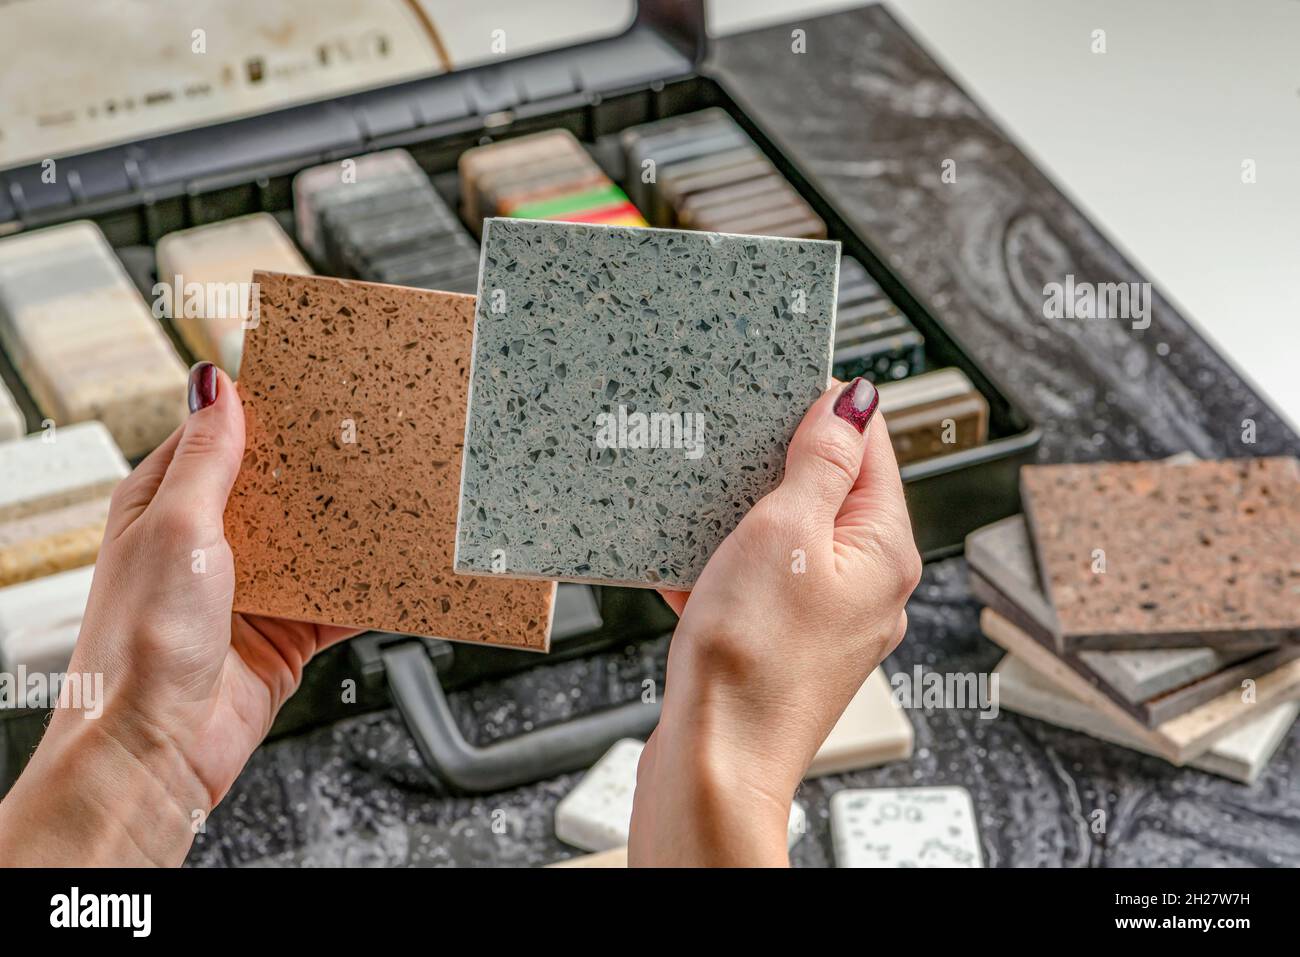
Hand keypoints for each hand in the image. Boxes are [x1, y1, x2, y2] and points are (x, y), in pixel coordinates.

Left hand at [0, 362, 356, 865]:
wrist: (158, 748)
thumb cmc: (141, 643)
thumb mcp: (177, 527)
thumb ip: (207, 458)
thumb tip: (214, 382)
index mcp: (164, 504)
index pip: (219, 436)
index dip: (263, 410)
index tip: (314, 384)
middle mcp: (206, 543)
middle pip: (277, 487)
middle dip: (320, 467)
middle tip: (374, 435)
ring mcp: (250, 587)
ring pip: (315, 540)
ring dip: (350, 527)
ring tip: (396, 494)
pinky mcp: (285, 630)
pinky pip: (339, 597)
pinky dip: (368, 586)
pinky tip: (398, 567)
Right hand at [629, 378, 919, 865]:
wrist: (714, 763)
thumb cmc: (753, 660)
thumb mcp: (784, 532)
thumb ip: (821, 462)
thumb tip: (857, 402)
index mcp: (885, 551)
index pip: (872, 449)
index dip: (827, 412)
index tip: (780, 390)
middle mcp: (868, 585)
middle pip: (828, 492)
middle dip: (774, 468)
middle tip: (729, 452)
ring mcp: (826, 618)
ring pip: (786, 538)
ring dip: (741, 520)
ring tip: (703, 518)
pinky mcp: (784, 644)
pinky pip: (758, 583)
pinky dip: (724, 570)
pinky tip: (690, 573)